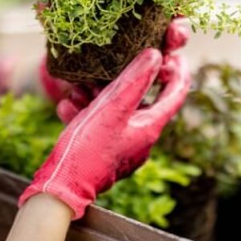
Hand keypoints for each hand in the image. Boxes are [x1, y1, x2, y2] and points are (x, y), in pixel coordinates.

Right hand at [19, 40, 190, 219]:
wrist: (62, 187)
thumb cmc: (89, 148)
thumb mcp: (112, 108)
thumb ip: (134, 80)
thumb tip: (155, 54)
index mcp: (150, 128)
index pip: (175, 94)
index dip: (177, 70)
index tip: (173, 53)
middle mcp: (141, 140)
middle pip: (141, 101)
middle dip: (122, 81)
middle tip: (109, 65)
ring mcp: (123, 149)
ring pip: (116, 113)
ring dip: (97, 96)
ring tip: (77, 87)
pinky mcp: (104, 155)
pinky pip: (100, 126)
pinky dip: (86, 113)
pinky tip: (67, 106)